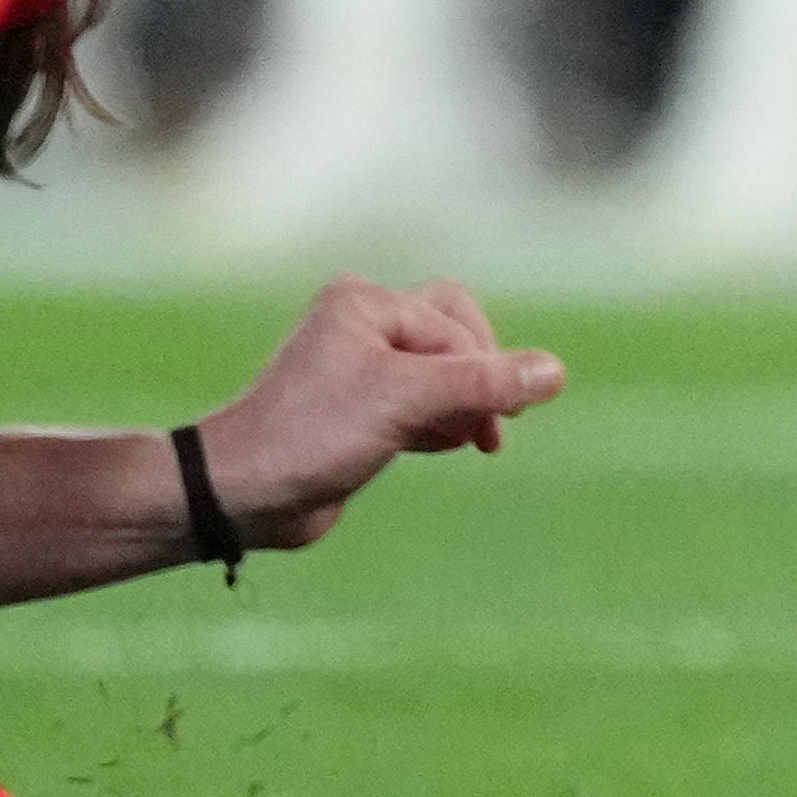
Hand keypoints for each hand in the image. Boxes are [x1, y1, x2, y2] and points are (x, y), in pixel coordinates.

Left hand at [194, 275, 566, 548]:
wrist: (240, 494)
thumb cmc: (312, 434)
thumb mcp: (407, 400)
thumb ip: (483, 382)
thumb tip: (555, 371)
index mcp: (365, 303)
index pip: (455, 325)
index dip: (482, 372)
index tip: (495, 423)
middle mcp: (362, 326)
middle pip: (455, 336)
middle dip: (479, 380)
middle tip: (496, 427)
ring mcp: (358, 370)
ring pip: (441, 374)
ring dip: (463, 406)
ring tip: (475, 442)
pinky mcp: (358, 413)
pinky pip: (421, 404)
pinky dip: (442, 423)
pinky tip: (447, 446)